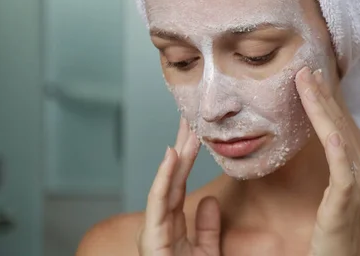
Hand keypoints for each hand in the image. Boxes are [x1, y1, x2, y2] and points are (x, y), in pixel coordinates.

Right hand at [137, 117, 221, 255]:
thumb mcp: (206, 254)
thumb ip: (206, 228)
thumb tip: (208, 201)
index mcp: (171, 226)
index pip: (180, 184)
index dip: (187, 158)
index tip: (195, 133)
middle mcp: (159, 225)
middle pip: (172, 178)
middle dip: (181, 147)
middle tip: (190, 117)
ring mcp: (153, 231)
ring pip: (165, 185)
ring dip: (176, 155)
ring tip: (186, 129)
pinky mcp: (151, 241)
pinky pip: (158, 203)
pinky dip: (164, 178)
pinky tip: (172, 155)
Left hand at [296, 68, 359, 255]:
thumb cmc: (342, 227)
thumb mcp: (349, 192)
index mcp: (356, 166)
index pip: (339, 125)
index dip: (328, 99)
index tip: (314, 75)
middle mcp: (359, 170)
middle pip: (337, 125)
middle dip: (322, 96)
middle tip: (307, 69)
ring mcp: (354, 185)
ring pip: (336, 139)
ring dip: (324, 111)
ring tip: (310, 86)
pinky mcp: (344, 202)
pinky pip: (341, 172)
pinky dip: (337, 149)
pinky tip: (329, 130)